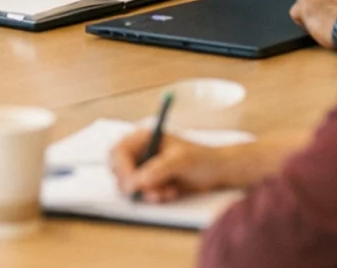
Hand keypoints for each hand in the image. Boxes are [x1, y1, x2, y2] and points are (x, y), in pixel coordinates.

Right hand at [110, 128, 239, 203]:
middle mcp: (140, 152)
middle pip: (118, 169)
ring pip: (129, 186)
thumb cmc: (202, 159)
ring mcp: (144, 168)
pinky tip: (170, 192)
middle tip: (152, 191)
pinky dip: (154, 197)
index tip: (131, 184)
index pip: (119, 151)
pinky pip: (141, 195)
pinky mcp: (150, 184)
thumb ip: (157, 170)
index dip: (121, 168)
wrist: (218, 173)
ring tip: (168, 191)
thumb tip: (135, 182)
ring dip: (147, 192)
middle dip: (135, 184)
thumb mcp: (180, 161)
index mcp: (144, 137)